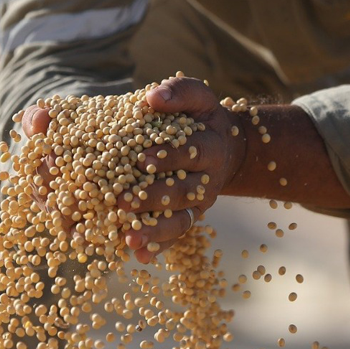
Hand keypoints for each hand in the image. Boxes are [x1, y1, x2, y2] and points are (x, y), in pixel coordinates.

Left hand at [121, 77, 244, 263]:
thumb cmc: (200, 117)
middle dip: (154, 198)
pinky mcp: (189, 218)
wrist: (226, 146)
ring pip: (180, 220)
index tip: (142, 159)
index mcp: (210, 147)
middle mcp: (207, 179)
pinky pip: (176, 236)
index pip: (192, 152)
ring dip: (155, 230)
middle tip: (123, 202)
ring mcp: (198, 203)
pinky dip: (159, 246)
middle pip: (183, 192)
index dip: (169, 157)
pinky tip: (139, 255)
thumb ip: (179, 93)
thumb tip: (152, 97)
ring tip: (129, 238)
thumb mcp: (197, 98)